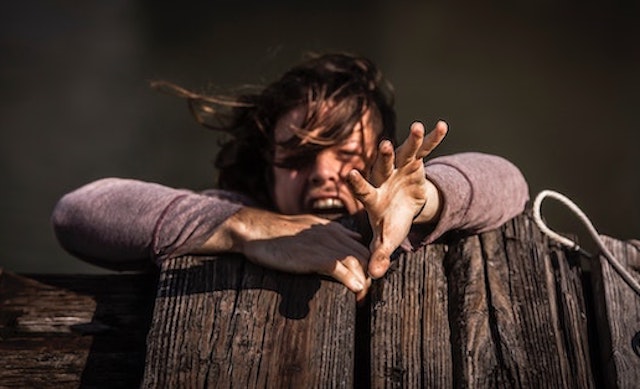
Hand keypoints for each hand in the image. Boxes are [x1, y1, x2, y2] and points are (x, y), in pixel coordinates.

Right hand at [200, 207, 370, 300]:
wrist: (258, 230)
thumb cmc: (280, 233)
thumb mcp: (310, 228)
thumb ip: (331, 235)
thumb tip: (351, 239)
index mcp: (333, 230)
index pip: (362, 247)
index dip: (368, 265)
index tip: (368, 281)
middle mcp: (333, 235)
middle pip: (364, 256)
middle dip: (369, 276)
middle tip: (368, 295)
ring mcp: (324, 244)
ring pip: (356, 263)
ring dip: (363, 282)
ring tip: (363, 299)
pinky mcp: (313, 255)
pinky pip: (338, 268)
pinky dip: (350, 280)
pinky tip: (356, 290)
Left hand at [346, 120, 447, 278]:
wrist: (403, 206)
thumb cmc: (391, 223)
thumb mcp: (387, 239)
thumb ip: (379, 254)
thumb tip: (373, 276)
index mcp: (373, 197)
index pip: (363, 190)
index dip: (357, 183)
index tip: (350, 174)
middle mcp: (383, 178)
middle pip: (383, 166)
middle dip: (385, 157)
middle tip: (385, 145)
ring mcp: (399, 168)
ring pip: (404, 152)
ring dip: (411, 141)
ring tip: (418, 127)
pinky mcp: (415, 162)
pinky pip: (424, 149)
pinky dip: (433, 138)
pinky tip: (444, 125)